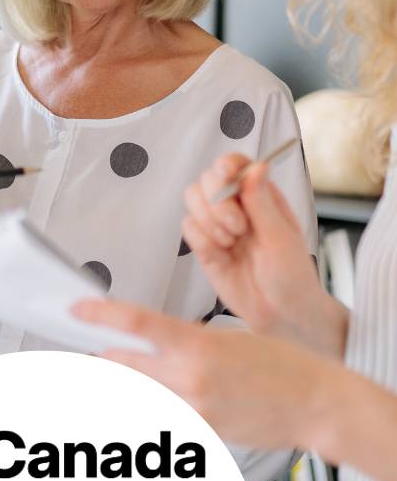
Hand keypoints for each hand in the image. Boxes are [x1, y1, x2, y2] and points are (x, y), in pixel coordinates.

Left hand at [74, 299, 337, 454]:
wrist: (314, 402)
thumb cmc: (282, 365)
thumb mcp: (230, 336)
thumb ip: (188, 341)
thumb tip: (157, 342)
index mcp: (198, 344)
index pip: (136, 323)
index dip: (101, 315)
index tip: (79, 309)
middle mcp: (190, 377)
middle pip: (126, 363)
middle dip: (107, 354)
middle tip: (93, 345)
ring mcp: (194, 408)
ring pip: (141, 391)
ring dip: (127, 380)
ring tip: (122, 369)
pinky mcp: (203, 430)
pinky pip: (165, 415)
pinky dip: (156, 404)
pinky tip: (159, 396)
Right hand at [183, 154, 343, 352]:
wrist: (281, 315)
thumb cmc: (292, 275)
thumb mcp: (281, 238)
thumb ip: (262, 202)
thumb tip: (256, 166)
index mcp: (261, 195)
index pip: (235, 164)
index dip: (225, 166)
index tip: (226, 177)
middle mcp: (236, 205)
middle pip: (207, 178)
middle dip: (217, 201)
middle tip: (238, 227)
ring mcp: (218, 224)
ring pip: (192, 199)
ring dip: (208, 220)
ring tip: (231, 242)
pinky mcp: (204, 245)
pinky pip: (188, 228)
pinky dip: (202, 240)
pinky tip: (222, 255)